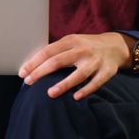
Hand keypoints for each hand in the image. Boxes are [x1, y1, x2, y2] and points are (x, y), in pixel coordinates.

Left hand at [18, 32, 132, 99]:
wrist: (115, 46)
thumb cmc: (86, 46)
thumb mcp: (72, 42)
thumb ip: (56, 50)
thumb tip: (33, 64)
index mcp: (70, 41)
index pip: (48, 51)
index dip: (34, 62)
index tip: (23, 73)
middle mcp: (82, 50)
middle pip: (58, 61)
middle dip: (41, 72)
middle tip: (29, 82)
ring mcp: (95, 61)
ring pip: (78, 74)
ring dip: (64, 84)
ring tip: (50, 93)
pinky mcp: (107, 71)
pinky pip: (96, 83)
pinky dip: (86, 90)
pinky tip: (76, 97)